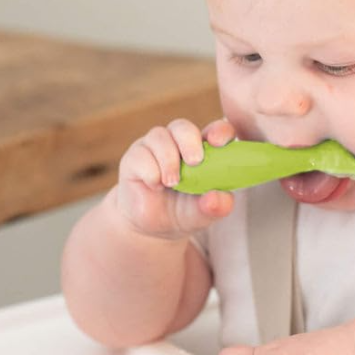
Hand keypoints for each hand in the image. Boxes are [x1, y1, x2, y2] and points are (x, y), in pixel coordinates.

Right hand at [115, 117, 235, 238]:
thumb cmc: (184, 211)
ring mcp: (154, 147)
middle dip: (190, 141)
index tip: (218, 142)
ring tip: (172, 183)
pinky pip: (140, 154)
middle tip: (194, 162)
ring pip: (159, 136)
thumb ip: (215, 207)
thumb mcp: (203, 213)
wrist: (151, 227)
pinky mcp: (134, 158)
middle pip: (182, 127)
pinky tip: (155, 185)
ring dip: (168, 160)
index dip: (219, 131)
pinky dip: (150, 171)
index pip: (215, 130)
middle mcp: (178, 143)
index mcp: (203, 149)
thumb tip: (216, 198)